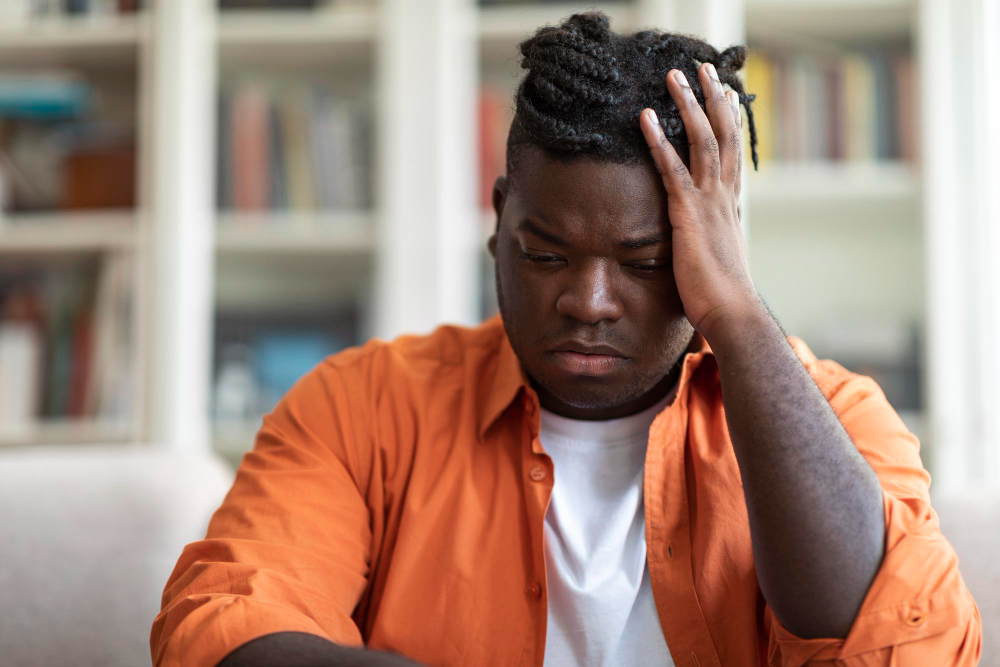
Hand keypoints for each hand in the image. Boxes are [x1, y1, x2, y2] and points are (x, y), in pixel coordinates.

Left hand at [639, 63, 761, 341]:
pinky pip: (672, 168)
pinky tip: (645, 117)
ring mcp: (709, 202)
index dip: (729, 122)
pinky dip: (659, 140)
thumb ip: (709, 242)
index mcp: (731, 206)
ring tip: (675, 76)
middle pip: (723, 136)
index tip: (726, 95)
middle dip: (713, 99)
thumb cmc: (722, 297)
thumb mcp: (716, 259)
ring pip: (702, 141)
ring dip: (688, 105)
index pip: (732, 153)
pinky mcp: (689, 214)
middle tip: (703, 69)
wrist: (732, 313)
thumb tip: (702, 245)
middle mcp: (725, 197)